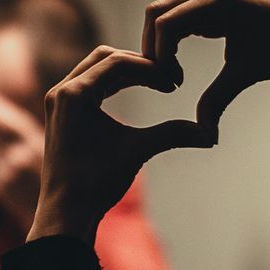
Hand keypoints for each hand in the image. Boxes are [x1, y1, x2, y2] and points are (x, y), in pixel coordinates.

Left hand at [27, 46, 212, 243]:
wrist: (65, 212)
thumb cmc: (96, 182)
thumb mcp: (137, 151)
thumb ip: (172, 134)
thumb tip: (210, 135)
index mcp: (74, 94)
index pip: (117, 61)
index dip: (150, 69)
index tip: (173, 84)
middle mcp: (62, 91)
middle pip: (104, 57)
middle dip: (139, 65)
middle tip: (166, 80)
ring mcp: (59, 100)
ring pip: (96, 69)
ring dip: (127, 73)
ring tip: (157, 84)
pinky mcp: (62, 112)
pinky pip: (90, 84)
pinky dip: (114, 84)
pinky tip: (137, 92)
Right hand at [142, 0, 269, 139]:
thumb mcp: (247, 73)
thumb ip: (218, 100)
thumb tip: (205, 134)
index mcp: (215, 2)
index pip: (165, 25)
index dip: (160, 57)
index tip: (173, 83)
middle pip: (155, 13)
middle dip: (152, 48)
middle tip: (162, 77)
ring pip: (163, 12)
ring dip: (159, 42)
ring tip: (171, 72)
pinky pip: (177, 14)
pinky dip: (171, 37)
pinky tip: (179, 60)